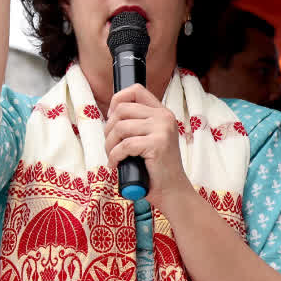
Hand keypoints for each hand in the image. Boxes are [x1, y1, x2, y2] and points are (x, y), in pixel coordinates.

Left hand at [104, 84, 191, 209]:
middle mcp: (164, 117)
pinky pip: (124, 145)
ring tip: (113, 156)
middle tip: (111, 145)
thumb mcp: (149, 138)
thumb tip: (110, 113)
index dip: (117, 100)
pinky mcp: (157, 144)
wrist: (172, 189)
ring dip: (109, 145)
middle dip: (108, 129)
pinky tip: (116, 165)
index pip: (135, 90)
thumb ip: (137, 123)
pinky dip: (114, 157)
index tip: (112, 119)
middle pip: (122, 109)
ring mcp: (162, 129)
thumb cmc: (156, 167)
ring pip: (120, 127)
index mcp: (162, 113)